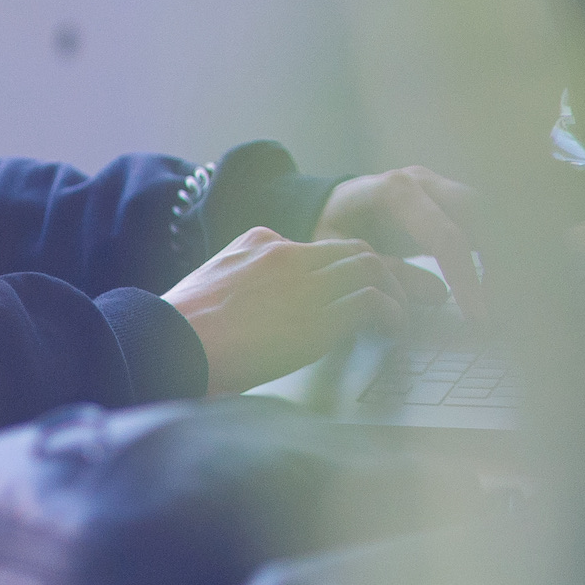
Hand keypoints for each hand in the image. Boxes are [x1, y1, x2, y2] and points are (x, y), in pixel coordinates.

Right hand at [162, 228, 440, 395]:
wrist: (165, 343)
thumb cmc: (176, 331)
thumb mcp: (209, 288)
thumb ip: (240, 286)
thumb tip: (251, 316)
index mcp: (259, 241)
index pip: (321, 247)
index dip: (350, 268)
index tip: (369, 282)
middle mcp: (287, 252)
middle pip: (356, 250)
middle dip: (392, 269)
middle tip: (419, 287)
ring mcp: (304, 282)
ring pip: (373, 268)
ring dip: (400, 289)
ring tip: (417, 309)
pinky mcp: (316, 315)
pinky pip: (373, 303)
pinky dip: (394, 314)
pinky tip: (398, 329)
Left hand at [315, 165, 489, 317]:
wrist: (327, 206)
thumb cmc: (329, 232)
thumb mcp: (345, 257)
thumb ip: (387, 274)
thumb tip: (439, 296)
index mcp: (394, 191)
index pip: (445, 235)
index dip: (466, 278)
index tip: (478, 317)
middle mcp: (423, 181)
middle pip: (479, 212)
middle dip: (496, 259)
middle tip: (499, 307)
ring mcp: (439, 186)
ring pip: (489, 212)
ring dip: (502, 253)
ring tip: (501, 298)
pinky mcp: (448, 199)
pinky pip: (482, 221)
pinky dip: (494, 250)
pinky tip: (494, 283)